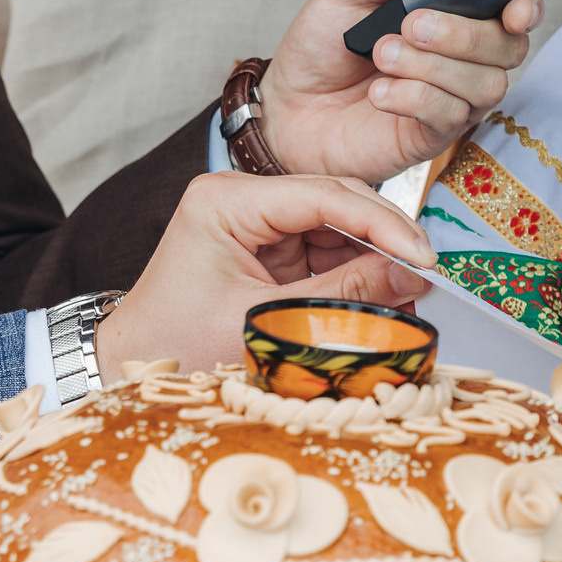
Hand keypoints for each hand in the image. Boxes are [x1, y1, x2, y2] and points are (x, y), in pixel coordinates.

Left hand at [94, 172, 430, 375]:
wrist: (133, 367)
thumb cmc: (179, 347)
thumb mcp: (267, 323)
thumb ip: (341, 296)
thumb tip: (413, 274)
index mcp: (226, 201)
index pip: (323, 194)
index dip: (382, 223)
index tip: (424, 256)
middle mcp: (241, 198)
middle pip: (335, 201)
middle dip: (383, 240)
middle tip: (428, 277)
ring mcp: (254, 219)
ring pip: (336, 226)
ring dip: (374, 262)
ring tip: (410, 298)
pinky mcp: (266, 245)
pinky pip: (324, 251)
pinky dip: (354, 277)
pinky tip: (382, 300)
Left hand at [259, 0, 541, 183]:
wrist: (286, 105)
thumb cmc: (321, 46)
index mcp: (453, 17)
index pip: (514, 11)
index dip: (525, 8)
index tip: (513, 9)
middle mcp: (462, 60)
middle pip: (507, 49)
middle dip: (462, 35)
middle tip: (410, 25)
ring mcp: (452, 101)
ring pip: (485, 84)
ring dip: (432, 66)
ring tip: (382, 56)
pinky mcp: (433, 137)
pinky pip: (450, 115)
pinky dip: (415, 97)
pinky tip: (380, 91)